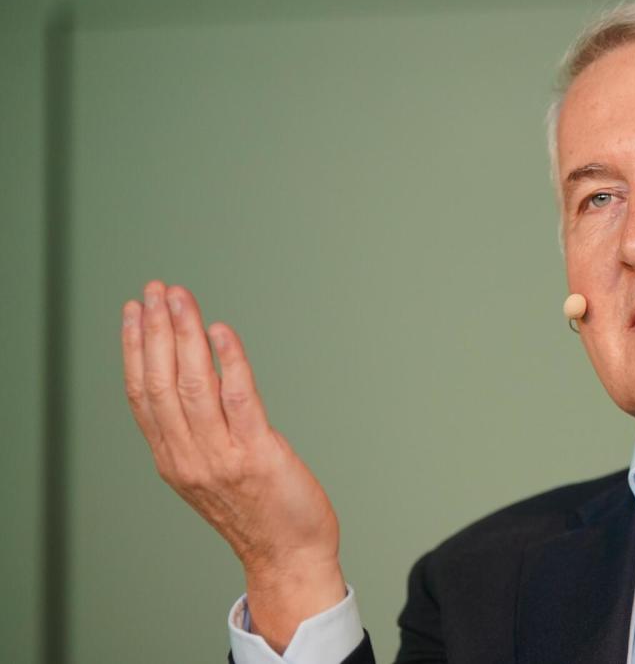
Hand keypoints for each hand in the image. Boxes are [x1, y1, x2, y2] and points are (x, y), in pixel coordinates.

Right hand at [122, 280, 345, 650]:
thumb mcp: (211, 473)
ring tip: (182, 298)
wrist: (289, 556)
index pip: (142, 394)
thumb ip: (198, 434)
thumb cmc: (260, 513)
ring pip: (192, 384)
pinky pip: (238, 398)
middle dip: (156, 329)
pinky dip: (229, 360)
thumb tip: (201, 380)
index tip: (134, 311)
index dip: (134, 349)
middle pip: (161, 382)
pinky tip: (222, 331)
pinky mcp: (257, 454)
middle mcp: (188, 456)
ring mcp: (220, 456)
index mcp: (173, 459)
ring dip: (186, 334)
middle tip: (156, 288)